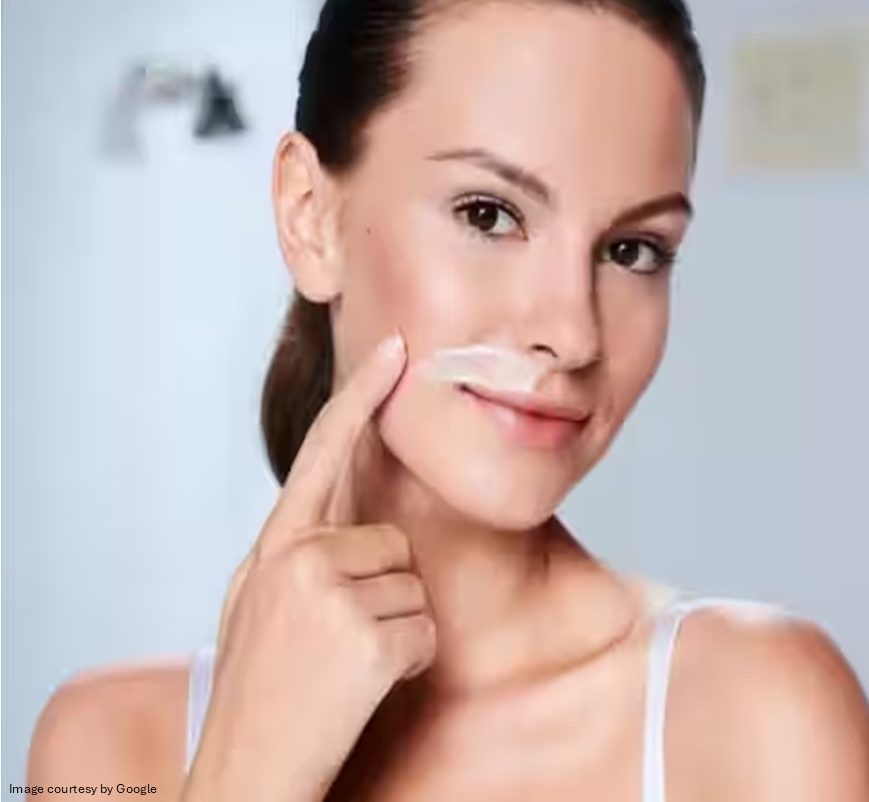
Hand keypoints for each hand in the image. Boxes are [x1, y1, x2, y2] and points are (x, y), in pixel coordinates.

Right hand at [181, 333, 436, 801]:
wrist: (246, 771)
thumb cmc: (257, 686)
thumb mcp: (257, 601)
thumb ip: (296, 549)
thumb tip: (341, 520)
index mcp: (274, 544)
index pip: (322, 449)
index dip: (360, 395)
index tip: (394, 350)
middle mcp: (297, 557)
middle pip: (390, 540)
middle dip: (381, 587)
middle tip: (335, 640)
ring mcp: (330, 596)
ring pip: (412, 586)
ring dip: (394, 627)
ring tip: (342, 664)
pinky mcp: (365, 638)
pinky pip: (424, 630)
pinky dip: (407, 661)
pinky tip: (362, 685)